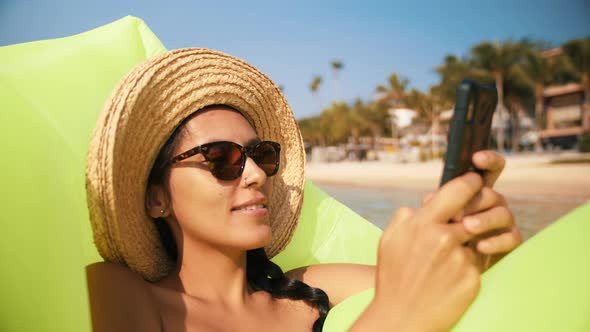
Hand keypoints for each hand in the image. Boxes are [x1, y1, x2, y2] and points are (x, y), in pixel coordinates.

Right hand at [352, 173, 483, 331]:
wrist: (401, 317)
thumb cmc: (393, 277)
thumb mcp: (389, 240)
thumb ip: (406, 217)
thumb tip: (423, 204)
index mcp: (422, 223)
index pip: (457, 190)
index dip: (470, 182)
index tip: (474, 181)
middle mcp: (443, 238)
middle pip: (474, 211)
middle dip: (478, 208)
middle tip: (475, 210)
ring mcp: (460, 259)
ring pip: (476, 237)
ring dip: (470, 242)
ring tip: (451, 254)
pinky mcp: (472, 279)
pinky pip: (477, 262)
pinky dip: (468, 265)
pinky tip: (452, 276)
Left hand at [423, 151, 521, 269]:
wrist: (442, 274)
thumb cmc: (434, 242)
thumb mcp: (430, 221)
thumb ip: (433, 206)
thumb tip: (430, 198)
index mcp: (473, 194)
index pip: (488, 171)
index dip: (488, 160)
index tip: (476, 158)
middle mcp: (490, 205)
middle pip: (492, 193)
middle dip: (475, 200)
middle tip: (456, 212)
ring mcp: (501, 223)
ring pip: (504, 212)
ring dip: (485, 219)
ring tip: (466, 228)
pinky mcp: (509, 243)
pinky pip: (512, 237)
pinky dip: (496, 241)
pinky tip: (479, 247)